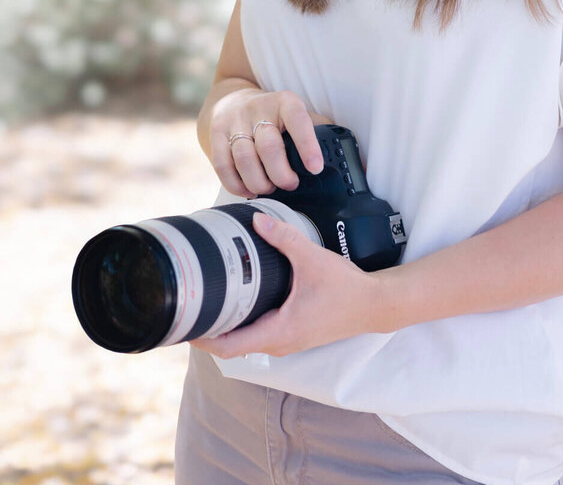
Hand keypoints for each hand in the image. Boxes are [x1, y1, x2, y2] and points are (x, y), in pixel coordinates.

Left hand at [190, 211, 383, 356]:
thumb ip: (284, 237)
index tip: (185, 324)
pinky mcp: (293, 335)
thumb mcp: (312, 258)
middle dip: (209, 331)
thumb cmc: (346, 288)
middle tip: (190, 307)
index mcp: (279, 331)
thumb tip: (257, 219)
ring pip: (246, 342)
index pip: (229, 347)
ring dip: (226, 328)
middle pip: (232, 347)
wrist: (374, 305)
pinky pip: (259, 336)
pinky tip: (239, 303)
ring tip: (209, 303)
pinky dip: (243, 325)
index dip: (203, 338)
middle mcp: (279, 343)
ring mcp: (287, 342)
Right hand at [208, 87, 333, 196]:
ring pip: (244, 158)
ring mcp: (235, 121)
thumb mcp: (298, 115)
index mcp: (285, 102)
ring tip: (269, 188)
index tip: (315, 168)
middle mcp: (258, 108)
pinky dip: (236, 185)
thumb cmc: (275, 116)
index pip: (298, 119)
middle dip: (281, 174)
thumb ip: (321, 132)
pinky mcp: (216, 135)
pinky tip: (248, 190)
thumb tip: (355, 160)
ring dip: (259, 182)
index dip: (307, 145)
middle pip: (269, 146)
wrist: (235, 102)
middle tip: (290, 184)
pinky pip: (223, 166)